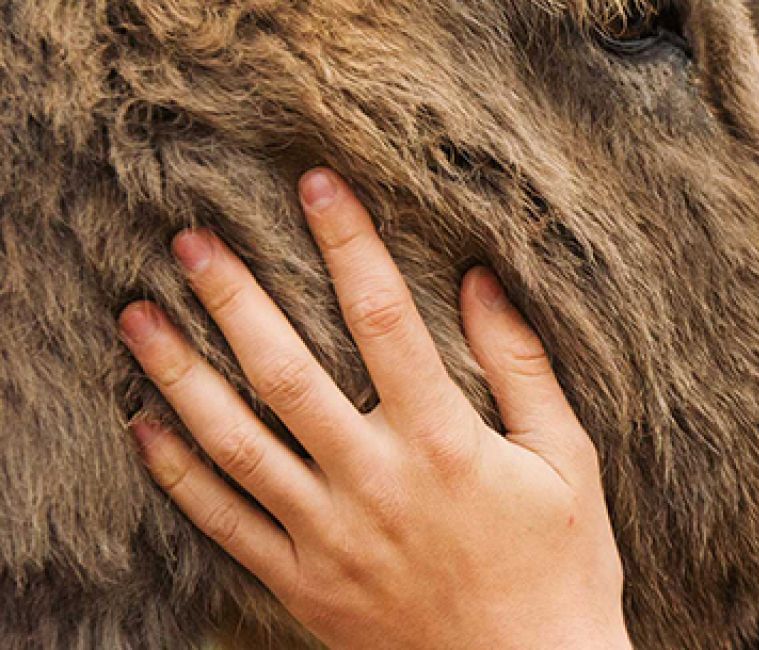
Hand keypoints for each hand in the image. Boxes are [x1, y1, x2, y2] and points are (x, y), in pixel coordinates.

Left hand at [116, 169, 628, 647]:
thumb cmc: (563, 566)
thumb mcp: (567, 460)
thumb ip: (522, 368)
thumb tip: (479, 281)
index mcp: (446, 443)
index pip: (384, 320)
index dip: (348, 243)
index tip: (317, 184)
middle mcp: (376, 483)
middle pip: (285, 372)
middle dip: (233, 296)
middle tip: (188, 239)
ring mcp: (329, 536)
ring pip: (234, 442)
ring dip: (178, 373)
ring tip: (136, 315)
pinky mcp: (302, 582)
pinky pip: (223, 521)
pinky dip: (176, 472)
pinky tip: (146, 423)